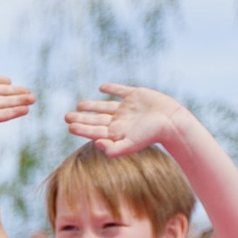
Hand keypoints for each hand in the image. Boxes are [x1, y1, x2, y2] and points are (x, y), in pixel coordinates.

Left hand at [65, 84, 188, 156]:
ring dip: (92, 105)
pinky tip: (103, 87)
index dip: (82, 128)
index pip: (95, 131)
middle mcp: (120, 120)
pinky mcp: (137, 95)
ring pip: (106, 106)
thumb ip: (113, 149)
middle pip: (97, 119)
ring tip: (80, 104)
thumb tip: (96, 144)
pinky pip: (121, 91)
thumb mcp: (130, 145)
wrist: (172, 121)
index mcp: (117, 132)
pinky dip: (112, 88)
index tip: (69, 126)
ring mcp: (128, 108)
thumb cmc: (151, 135)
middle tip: (66, 116)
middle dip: (82, 118)